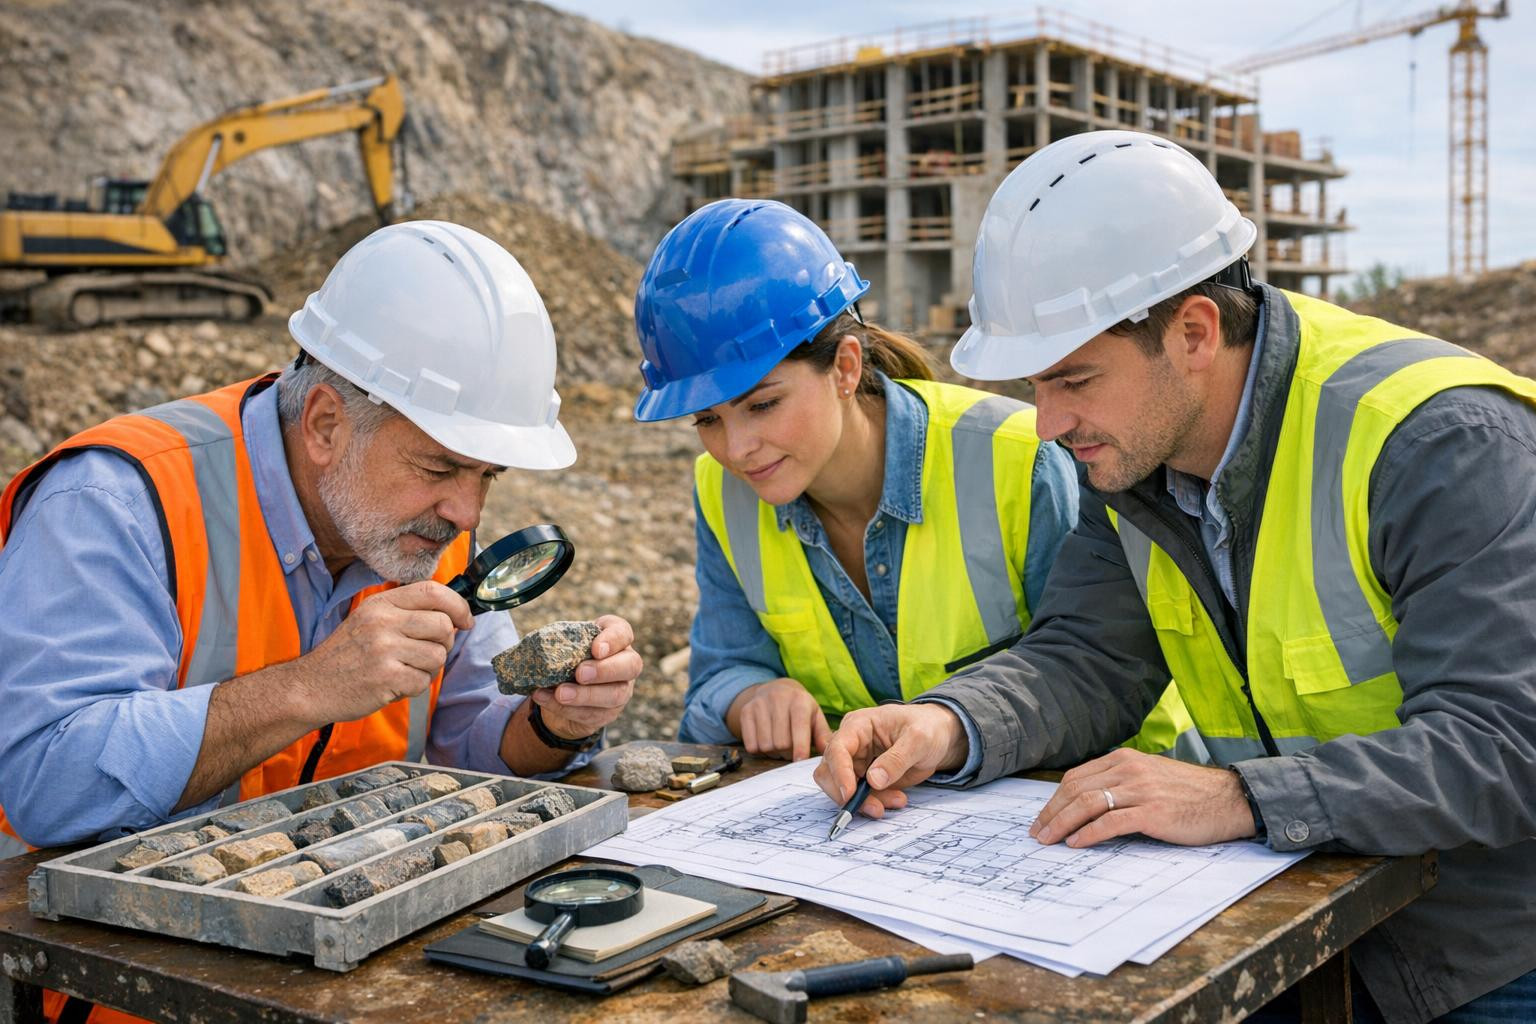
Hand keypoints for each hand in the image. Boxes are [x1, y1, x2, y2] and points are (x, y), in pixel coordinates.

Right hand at [292, 581, 471, 724]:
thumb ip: (406, 612)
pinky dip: (413, 687)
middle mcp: (383, 621)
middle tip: (423, 653)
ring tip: (403, 670)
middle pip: (443, 625)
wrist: (310, 686)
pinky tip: (393, 684)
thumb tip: (453, 615)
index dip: (458, 606)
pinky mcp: (386, 676)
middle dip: (443, 643)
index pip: (433, 591)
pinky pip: (423, 680)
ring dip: (427, 668)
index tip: (465, 621)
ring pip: (437, 655)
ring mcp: (384, 648)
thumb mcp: (370, 619)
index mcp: (381, 603)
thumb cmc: (347, 655)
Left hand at [529, 615, 641, 738]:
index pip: (623, 633)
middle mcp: (626, 664)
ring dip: (585, 695)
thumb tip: (539, 651)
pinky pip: (592, 714)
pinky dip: (566, 708)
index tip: (595, 649)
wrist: (565, 689)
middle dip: (605, 670)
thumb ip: (562, 643)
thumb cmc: (568, 656)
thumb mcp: (566, 644)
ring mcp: (621, 690)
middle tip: (580, 674)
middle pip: (630, 666)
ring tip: (561, 694)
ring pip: (614, 695)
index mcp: (616, 639)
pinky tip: (545, 699)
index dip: (612, 640)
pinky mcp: (608, 713)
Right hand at [727, 677, 830, 760]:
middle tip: (791, 749)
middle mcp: (778, 699)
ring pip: (765, 745)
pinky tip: (765, 740)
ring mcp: (759, 704)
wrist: (775, 689)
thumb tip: (829, 754)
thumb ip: (823, 735)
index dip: (800, 747)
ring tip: (779, 743)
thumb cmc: (800, 708)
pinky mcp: (746, 712)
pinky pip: (751, 745)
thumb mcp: (815, 716)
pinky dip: (759, 750)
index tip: (800, 761)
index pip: (799, 727)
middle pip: (781, 742)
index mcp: (799, 701)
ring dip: (773, 752)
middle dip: (787, 752)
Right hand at [812, 703, 968, 820]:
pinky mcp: (865, 778)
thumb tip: (873, 780)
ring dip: (865, 802)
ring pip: (843, 789)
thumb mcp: (919, 739)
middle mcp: (851, 743)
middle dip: (848, 794)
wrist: (939, 736)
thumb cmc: (927, 727)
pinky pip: (861, 797)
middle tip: (875, 808)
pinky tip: (898, 798)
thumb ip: (896, 759)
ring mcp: (856, 762)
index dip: (839, 772)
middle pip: (829, 772)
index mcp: (858, 725)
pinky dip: (876, 803)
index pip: (837, 748)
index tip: (850, 795)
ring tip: (898, 801)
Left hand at [1029, 748, 1256, 848]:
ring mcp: (1140, 790)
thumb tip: (1087, 804)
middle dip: (1051, 813)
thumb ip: (1121, 783)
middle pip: (1076, 790)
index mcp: (1125, 759)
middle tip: (1037, 833)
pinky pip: (1110, 822)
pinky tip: (1076, 843)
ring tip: (1048, 840)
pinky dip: (1088, 833)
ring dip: (1062, 824)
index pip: (1077, 777)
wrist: (1230, 799)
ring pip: (1087, 804)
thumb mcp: (1151, 777)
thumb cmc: (1190, 793)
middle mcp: (1129, 770)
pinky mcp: (1152, 812)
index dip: (1055, 799)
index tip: (1042, 817)